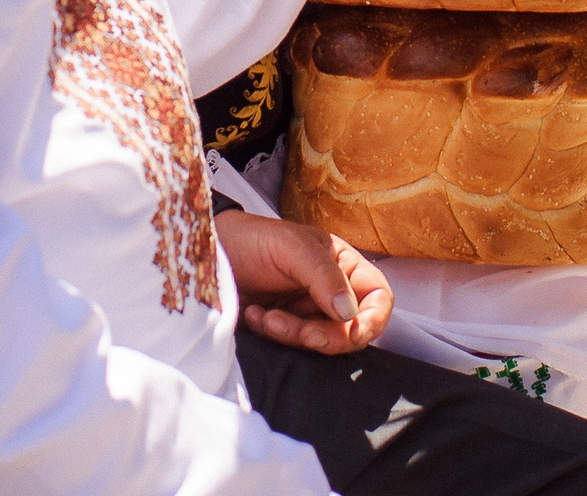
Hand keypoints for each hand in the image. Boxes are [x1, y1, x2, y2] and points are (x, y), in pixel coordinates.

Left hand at [215, 211, 391, 354]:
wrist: (209, 253)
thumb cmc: (254, 239)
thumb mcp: (292, 247)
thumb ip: (324, 275)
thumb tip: (349, 312)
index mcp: (343, 266)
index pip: (377, 297)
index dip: (373, 318)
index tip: (353, 332)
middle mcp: (331, 292)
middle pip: (350, 328)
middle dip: (325, 336)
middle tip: (298, 332)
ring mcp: (308, 313)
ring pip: (320, 342)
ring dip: (294, 335)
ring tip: (266, 318)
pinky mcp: (284, 330)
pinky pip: (292, 347)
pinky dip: (275, 336)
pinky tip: (253, 316)